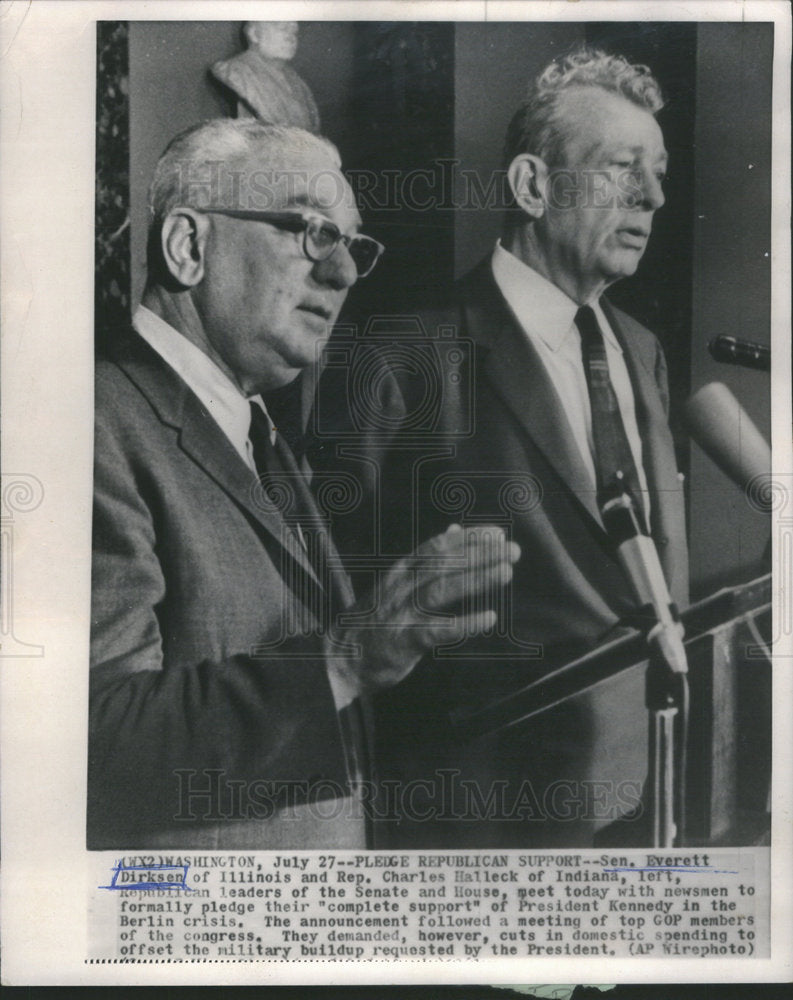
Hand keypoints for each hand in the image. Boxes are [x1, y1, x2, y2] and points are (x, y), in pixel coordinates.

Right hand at [326, 524, 520, 706]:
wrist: (340, 659)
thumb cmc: (374, 620)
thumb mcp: (397, 583)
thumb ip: (427, 558)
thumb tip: (455, 530)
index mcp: (400, 571)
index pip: (437, 546)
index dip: (468, 538)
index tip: (497, 533)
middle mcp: (400, 587)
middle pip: (443, 564)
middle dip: (479, 554)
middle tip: (512, 549)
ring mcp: (401, 613)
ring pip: (442, 589)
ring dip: (475, 579)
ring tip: (505, 572)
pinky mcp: (404, 640)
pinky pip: (438, 629)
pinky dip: (465, 622)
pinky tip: (489, 617)